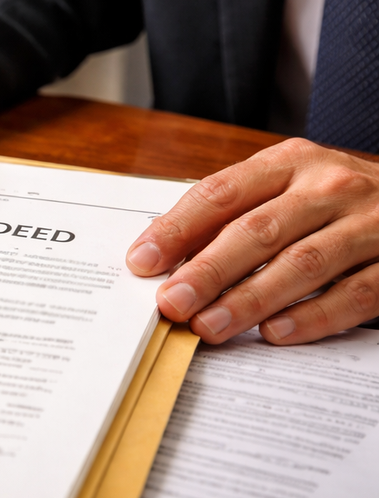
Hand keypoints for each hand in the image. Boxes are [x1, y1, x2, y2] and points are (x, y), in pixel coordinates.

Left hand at [125, 138, 378, 344]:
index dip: (177, 228)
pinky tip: (274, 334)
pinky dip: (311, 316)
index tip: (142, 261)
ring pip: (302, 264)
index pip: (221, 193)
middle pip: (257, 230)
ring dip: (249, 300)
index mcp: (291, 162)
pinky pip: (353, 294)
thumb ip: (235, 215)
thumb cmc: (335, 203)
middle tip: (171, 303)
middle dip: (208, 270)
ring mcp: (370, 224)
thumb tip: (166, 260)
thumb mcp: (289, 188)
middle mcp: (329, 187)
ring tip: (209, 326)